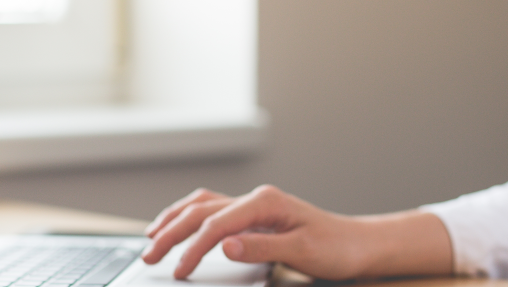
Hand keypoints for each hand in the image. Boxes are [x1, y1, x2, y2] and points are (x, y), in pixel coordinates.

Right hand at [140, 185, 452, 279]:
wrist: (358, 244)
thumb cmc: (336, 248)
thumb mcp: (303, 252)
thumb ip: (261, 247)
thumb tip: (224, 245)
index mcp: (265, 203)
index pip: (216, 224)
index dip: (193, 249)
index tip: (178, 271)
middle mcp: (255, 199)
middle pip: (200, 211)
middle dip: (170, 233)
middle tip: (149, 257)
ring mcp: (253, 205)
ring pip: (201, 205)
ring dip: (173, 220)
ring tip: (151, 238)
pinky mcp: (254, 215)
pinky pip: (212, 210)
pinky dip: (189, 217)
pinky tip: (179, 226)